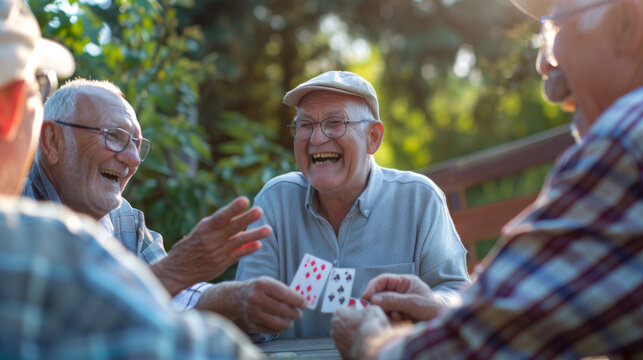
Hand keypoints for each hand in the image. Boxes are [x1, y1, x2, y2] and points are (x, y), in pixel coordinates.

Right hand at [151, 196, 270, 294]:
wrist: (177, 270)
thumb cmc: (191, 246)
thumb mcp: (201, 231)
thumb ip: (219, 226)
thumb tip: (241, 217)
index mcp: (205, 228)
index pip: (221, 216)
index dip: (233, 208)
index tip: (245, 200)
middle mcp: (211, 239)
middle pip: (232, 227)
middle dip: (247, 219)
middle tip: (260, 210)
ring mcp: (217, 252)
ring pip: (238, 241)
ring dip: (254, 235)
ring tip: (268, 229)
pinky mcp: (221, 264)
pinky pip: (237, 255)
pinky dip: (248, 250)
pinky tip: (259, 245)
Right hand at [234, 277, 305, 333]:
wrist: (239, 297)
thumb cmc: (260, 289)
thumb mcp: (269, 283)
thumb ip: (284, 291)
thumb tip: (301, 302)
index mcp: (262, 285)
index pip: (285, 294)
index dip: (297, 300)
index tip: (304, 304)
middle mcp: (256, 298)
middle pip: (282, 310)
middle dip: (295, 313)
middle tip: (299, 314)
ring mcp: (253, 312)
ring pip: (277, 322)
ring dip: (288, 323)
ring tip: (291, 320)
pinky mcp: (252, 323)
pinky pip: (271, 329)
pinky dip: (279, 328)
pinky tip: (281, 323)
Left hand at [331, 306, 390, 359]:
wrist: (372, 348)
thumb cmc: (371, 329)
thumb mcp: (373, 309)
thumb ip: (367, 308)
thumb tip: (368, 309)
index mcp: (339, 313)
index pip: (347, 308)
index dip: (356, 310)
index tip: (362, 312)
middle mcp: (334, 327)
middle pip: (344, 322)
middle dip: (353, 322)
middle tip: (364, 324)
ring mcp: (337, 341)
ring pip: (345, 334)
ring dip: (353, 334)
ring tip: (365, 335)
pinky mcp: (342, 352)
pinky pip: (348, 345)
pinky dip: (354, 343)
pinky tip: (363, 343)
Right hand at [361, 274, 444, 322]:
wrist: (444, 322)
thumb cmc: (433, 309)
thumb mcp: (414, 303)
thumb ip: (394, 300)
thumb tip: (374, 299)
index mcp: (405, 282)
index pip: (384, 280)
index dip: (372, 287)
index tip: (366, 298)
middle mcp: (401, 290)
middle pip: (381, 293)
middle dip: (379, 302)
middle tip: (377, 311)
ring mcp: (400, 302)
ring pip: (383, 305)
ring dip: (386, 312)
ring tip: (397, 317)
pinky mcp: (400, 313)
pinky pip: (388, 314)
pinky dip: (391, 318)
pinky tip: (400, 320)